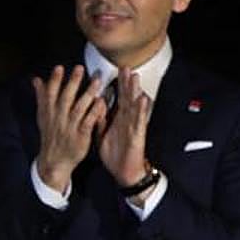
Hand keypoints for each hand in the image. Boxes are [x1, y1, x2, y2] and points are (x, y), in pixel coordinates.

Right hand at [32, 65, 106, 191]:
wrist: (55, 160)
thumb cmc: (51, 135)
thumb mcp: (43, 116)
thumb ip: (42, 96)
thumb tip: (36, 79)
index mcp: (49, 112)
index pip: (50, 94)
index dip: (55, 81)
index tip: (59, 68)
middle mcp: (58, 118)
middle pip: (65, 98)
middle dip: (72, 83)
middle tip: (80, 68)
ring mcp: (70, 127)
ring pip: (79, 108)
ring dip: (88, 93)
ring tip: (97, 80)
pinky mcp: (81, 136)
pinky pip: (89, 121)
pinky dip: (95, 111)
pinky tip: (102, 102)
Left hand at [98, 68, 151, 186]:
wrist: (124, 172)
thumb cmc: (115, 153)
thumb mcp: (102, 133)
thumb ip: (99, 119)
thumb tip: (95, 104)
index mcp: (119, 119)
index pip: (120, 98)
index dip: (119, 84)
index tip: (117, 70)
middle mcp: (127, 120)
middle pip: (128, 98)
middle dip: (128, 83)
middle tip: (127, 67)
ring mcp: (133, 127)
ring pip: (135, 106)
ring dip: (135, 92)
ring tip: (135, 79)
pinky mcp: (137, 136)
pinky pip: (139, 121)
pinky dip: (141, 110)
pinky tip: (143, 100)